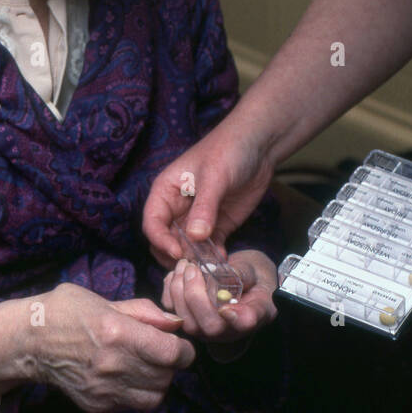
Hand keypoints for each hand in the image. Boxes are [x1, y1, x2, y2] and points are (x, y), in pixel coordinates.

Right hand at [30, 283, 195, 412]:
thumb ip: (143, 312)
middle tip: (164, 353)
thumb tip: (175, 324)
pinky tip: (127, 375)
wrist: (28, 342)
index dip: (185, 350)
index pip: (172, 353)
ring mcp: (103, 389)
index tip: (181, 344)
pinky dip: (138, 392)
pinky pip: (131, 404)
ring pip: (154, 397)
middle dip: (172, 365)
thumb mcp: (104, 300)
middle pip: (166, 376)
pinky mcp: (96, 404)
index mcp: (117, 332)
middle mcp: (112, 365)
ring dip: (158, 382)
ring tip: (148, 366)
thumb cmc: (65, 311)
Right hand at [142, 119, 274, 267]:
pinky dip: (213, 257)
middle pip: (165, 241)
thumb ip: (204, 207)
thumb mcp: (215, 176)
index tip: (177, 252)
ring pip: (185, 248)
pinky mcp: (217, 226)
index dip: (160, 240)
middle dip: (175, 255)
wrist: (259, 146)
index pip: (152, 222)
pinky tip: (222, 260)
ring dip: (194, 260)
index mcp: (166, 191)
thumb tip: (194, 237)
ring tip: (208, 266)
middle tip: (192, 265)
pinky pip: (208, 248)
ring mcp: (197, 219)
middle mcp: (177, 208)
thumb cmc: (228, 150)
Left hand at [161, 249, 277, 357]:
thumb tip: (226, 274)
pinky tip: (177, 273)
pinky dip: (170, 290)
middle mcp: (229, 329)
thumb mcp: (253, 270)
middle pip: (210, 326)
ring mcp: (207, 330)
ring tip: (185, 265)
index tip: (226, 308)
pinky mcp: (189, 322)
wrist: (242, 281)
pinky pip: (172, 312)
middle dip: (195, 295)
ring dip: (179, 290)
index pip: (245, 323)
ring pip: (188, 322)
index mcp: (252, 314)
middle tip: (193, 268)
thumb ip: (242, 273)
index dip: (236, 318)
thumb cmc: (250, 276)